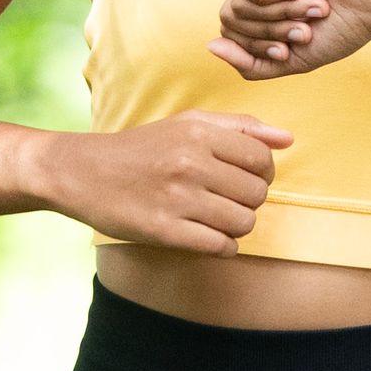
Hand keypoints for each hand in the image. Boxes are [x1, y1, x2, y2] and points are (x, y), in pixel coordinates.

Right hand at [46, 111, 292, 251]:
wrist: (83, 172)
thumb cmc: (142, 148)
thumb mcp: (186, 124)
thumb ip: (239, 128)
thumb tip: (287, 139)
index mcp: (199, 134)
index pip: (263, 160)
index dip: (262, 173)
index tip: (243, 178)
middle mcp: (190, 164)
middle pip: (257, 194)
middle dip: (249, 201)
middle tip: (226, 199)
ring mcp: (177, 199)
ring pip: (243, 223)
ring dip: (236, 226)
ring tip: (216, 219)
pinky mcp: (164, 231)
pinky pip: (219, 246)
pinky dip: (222, 247)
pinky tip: (206, 236)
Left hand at [211, 0, 370, 79]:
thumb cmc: (344, 26)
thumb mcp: (289, 60)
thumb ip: (249, 62)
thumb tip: (211, 45)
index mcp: (266, 4)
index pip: (233, 32)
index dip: (256, 48)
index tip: (290, 50)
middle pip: (230, 17)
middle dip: (266, 33)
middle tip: (303, 30)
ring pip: (236, 1)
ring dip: (275, 16)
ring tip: (311, 9)